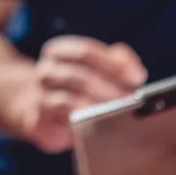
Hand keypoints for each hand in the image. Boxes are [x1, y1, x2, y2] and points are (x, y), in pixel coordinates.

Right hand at [12, 36, 146, 153]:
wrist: (38, 112)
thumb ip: (117, 61)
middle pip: (80, 75)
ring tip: (119, 114)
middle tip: (132, 101)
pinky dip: (81, 120)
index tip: (137, 78)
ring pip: (70, 99)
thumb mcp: (96, 68)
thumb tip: (135, 70)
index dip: (114, 64)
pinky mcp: (38, 120)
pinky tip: (97, 123)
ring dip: (98, 106)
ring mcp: (39, 95)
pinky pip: (61, 122)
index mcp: (59, 51)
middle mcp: (46, 70)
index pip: (86, 51)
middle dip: (110, 89)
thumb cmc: (76, 88)